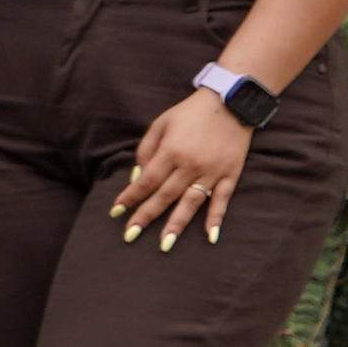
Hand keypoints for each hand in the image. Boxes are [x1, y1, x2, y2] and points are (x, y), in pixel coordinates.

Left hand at [112, 92, 253, 248]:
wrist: (230, 102)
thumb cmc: (190, 113)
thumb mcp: (161, 124)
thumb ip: (146, 150)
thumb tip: (138, 176)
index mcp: (171, 151)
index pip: (146, 181)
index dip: (131, 197)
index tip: (116, 211)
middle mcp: (190, 165)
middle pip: (165, 196)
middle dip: (146, 216)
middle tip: (130, 235)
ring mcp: (212, 171)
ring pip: (191, 202)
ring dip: (177, 224)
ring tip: (165, 244)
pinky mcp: (231, 174)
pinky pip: (222, 200)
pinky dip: (216, 218)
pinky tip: (210, 236)